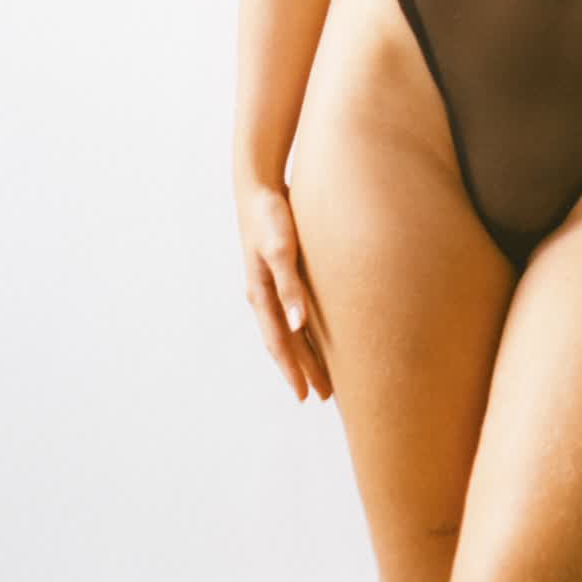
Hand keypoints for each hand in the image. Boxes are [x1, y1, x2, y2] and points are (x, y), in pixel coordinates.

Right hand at [235, 177, 331, 402]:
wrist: (259, 185)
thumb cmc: (270, 215)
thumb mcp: (281, 249)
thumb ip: (290, 286)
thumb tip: (298, 325)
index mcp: (261, 294)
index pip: (280, 343)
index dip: (293, 370)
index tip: (305, 396)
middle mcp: (263, 295)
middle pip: (284, 341)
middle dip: (302, 368)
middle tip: (322, 395)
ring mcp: (269, 284)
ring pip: (288, 328)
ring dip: (304, 352)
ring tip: (323, 373)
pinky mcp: (279, 271)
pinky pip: (292, 310)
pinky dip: (304, 329)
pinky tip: (316, 333)